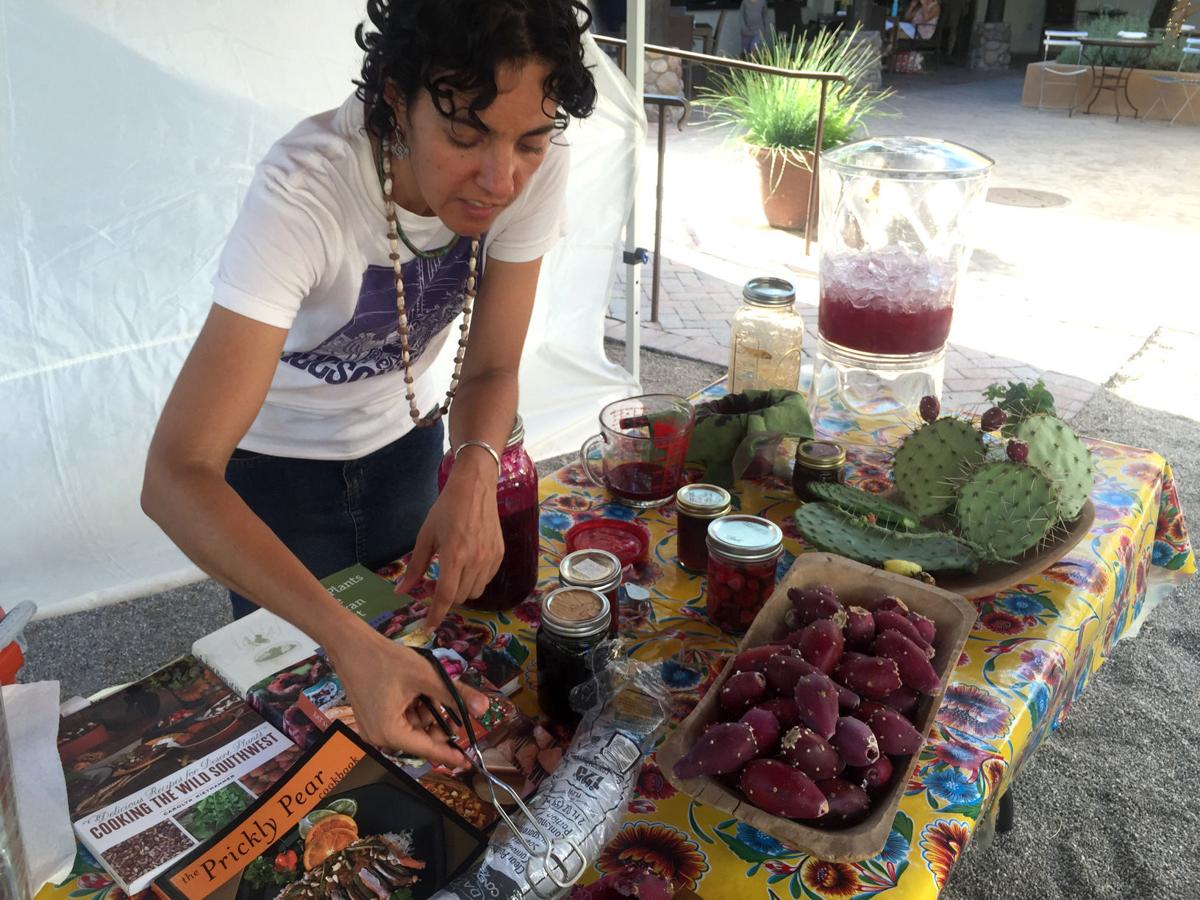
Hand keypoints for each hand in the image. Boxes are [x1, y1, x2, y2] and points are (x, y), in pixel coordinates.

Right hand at [329, 629, 488, 768]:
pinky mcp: (372, 718)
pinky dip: (414, 708)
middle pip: (420, 737)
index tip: (469, 762)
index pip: (427, 749)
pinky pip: (401, 720)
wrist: (352, 644)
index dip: (450, 754)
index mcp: (389, 733)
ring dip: (426, 712)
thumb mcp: (427, 676)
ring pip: (412, 727)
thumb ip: (456, 694)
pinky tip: (416, 691)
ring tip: (428, 689)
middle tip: (451, 704)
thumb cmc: (387, 660)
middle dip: (438, 721)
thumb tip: (485, 708)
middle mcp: (378, 737)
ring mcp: (373, 728)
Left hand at [396, 454, 502, 629]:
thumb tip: (401, 591)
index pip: (445, 596)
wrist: (475, 488)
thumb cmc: (446, 509)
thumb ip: (415, 567)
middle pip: (459, 597)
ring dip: (461, 590)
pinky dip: (475, 580)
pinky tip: (468, 564)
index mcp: (454, 555)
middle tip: (436, 581)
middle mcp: (475, 560)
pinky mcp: (500, 554)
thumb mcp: (426, 536)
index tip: (427, 627)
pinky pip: (486, 580)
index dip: (435, 615)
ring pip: (475, 592)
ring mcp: (491, 558)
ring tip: (454, 572)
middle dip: (445, 597)